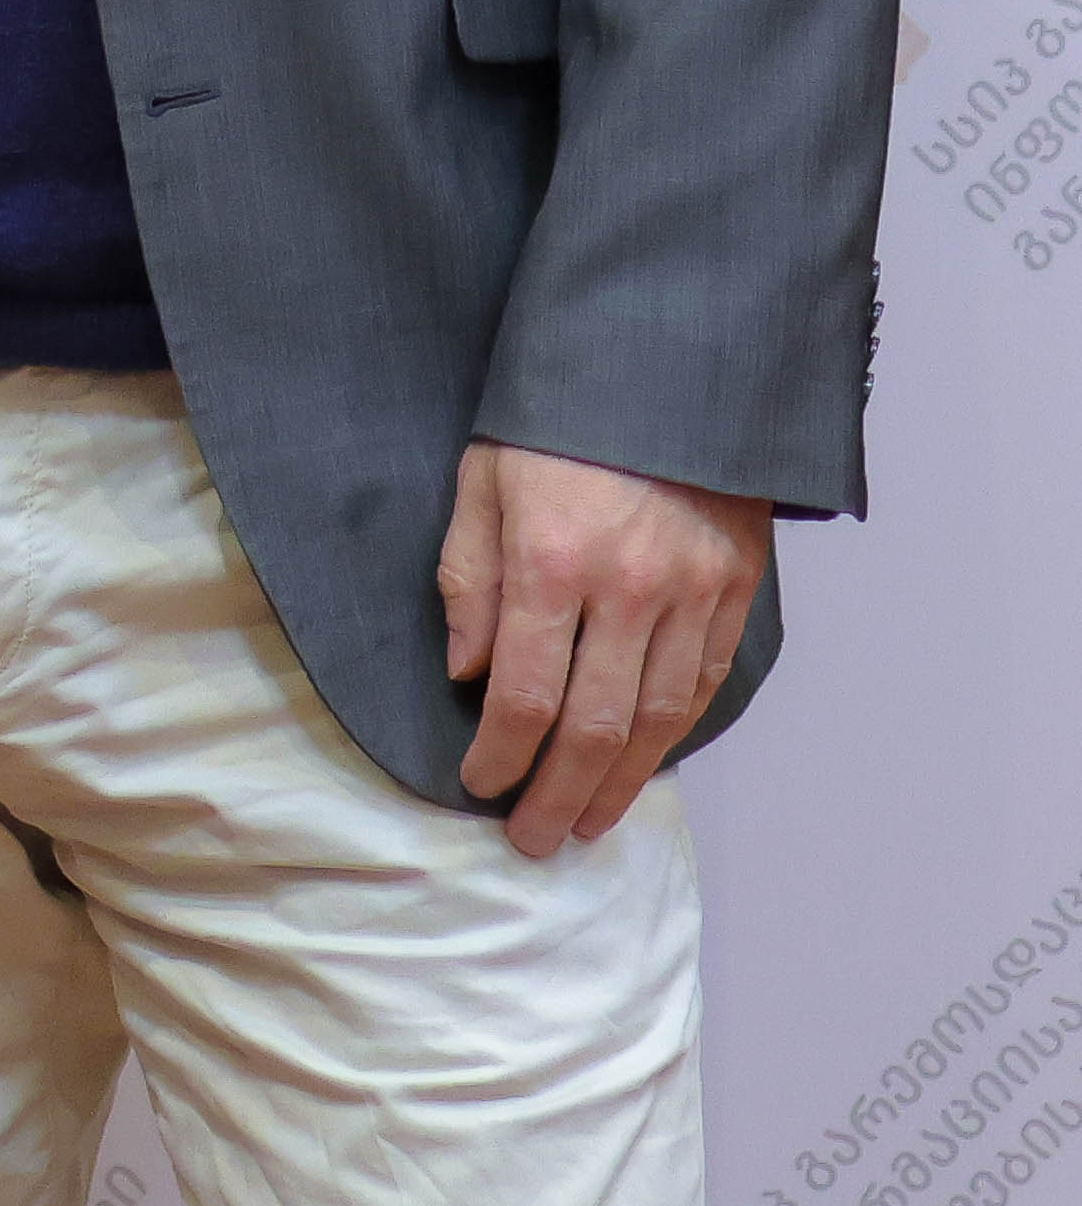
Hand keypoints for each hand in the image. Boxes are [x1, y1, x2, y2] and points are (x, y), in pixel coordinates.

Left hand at [442, 442, 768, 854]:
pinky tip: (644, 764)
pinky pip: (704, 682)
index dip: (501, 756)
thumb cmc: (553, 422)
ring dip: (620, 783)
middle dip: (558, 793)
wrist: (667, 366)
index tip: (478, 784)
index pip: (525, 694)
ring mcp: (694, 592)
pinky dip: (674, 734)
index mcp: (554, 560)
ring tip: (587, 822)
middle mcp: (630, 587)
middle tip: (534, 839)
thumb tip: (468, 677)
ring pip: (659, 719)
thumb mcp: (480, 483)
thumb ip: (469, 581)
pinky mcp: (737, 588)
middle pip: (595, 725)